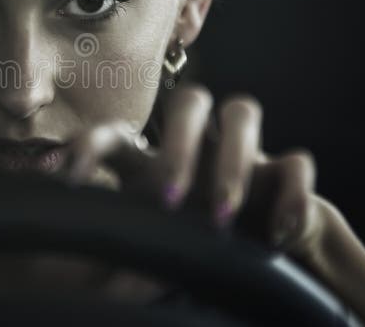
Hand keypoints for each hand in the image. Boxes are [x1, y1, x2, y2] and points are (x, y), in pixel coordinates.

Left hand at [62, 83, 325, 257]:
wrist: (246, 246)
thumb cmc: (177, 241)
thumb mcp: (139, 243)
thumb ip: (115, 243)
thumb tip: (75, 263)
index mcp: (149, 159)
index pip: (116, 132)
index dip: (90, 144)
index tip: (68, 177)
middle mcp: (196, 143)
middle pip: (189, 100)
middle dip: (178, 145)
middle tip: (168, 200)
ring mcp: (241, 152)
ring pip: (242, 110)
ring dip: (231, 160)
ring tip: (221, 218)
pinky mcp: (282, 175)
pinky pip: (296, 164)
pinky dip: (292, 196)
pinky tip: (276, 234)